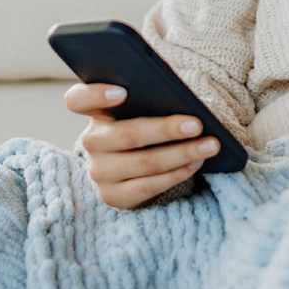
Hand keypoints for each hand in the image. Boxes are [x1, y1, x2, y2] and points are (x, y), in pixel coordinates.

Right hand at [64, 81, 220, 209]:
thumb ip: (148, 98)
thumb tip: (180, 97)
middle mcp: (90, 142)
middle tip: (196, 124)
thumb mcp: (138, 109)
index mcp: (94, 112)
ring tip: (210, 145)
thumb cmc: (141, 124)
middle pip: (126, 135)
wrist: (128, 166)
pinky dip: (176, 174)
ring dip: (182, 154)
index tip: (124, 92)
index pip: (78, 100)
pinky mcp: (112, 196)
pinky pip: (148, 186)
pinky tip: (195, 164)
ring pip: (144, 163)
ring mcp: (99, 172)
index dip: (96, 94)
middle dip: (165, 129)